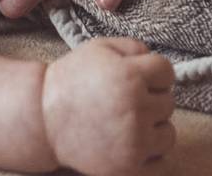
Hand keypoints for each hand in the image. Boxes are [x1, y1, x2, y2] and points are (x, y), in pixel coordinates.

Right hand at [41, 37, 177, 173]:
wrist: (43, 118)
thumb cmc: (72, 79)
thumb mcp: (99, 48)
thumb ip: (134, 46)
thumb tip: (155, 60)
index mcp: (130, 76)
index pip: (167, 72)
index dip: (153, 73)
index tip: (138, 77)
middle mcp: (136, 109)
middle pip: (168, 102)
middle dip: (150, 99)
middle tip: (125, 100)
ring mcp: (134, 141)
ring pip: (168, 133)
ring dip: (153, 127)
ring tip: (128, 122)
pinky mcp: (128, 167)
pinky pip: (162, 163)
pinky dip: (151, 155)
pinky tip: (132, 143)